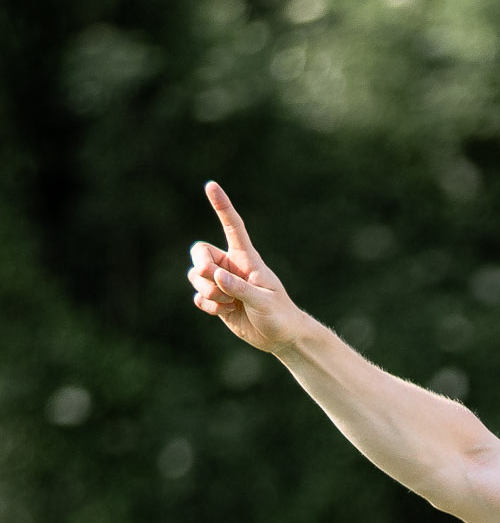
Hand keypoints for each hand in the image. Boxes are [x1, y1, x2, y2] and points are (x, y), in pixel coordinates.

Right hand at [186, 183, 306, 350]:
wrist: (280, 337)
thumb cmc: (279, 314)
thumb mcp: (263, 301)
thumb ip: (240, 289)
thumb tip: (217, 275)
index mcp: (246, 258)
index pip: (232, 227)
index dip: (222, 206)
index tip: (211, 185)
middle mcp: (230, 267)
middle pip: (200, 252)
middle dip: (201, 266)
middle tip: (215, 280)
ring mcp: (221, 284)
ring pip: (196, 276)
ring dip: (207, 291)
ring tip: (228, 303)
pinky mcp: (216, 301)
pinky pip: (198, 297)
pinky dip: (207, 305)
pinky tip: (224, 312)